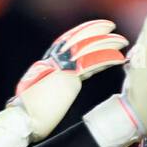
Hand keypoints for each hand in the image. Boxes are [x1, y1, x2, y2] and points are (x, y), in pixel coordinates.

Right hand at [12, 19, 127, 141]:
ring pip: (88, 48)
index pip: (66, 42)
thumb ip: (51, 87)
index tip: (93, 29)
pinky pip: (92, 63)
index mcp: (46, 64)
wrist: (24, 119)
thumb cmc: (31, 115)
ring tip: (122, 41)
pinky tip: (119, 58)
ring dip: (107, 43)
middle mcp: (53, 61)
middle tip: (111, 26)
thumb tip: (55, 92)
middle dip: (95, 31)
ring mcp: (61, 67)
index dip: (81, 33)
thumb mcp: (41, 94)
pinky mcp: (69, 77)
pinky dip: (107, 58)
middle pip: (77, 39)